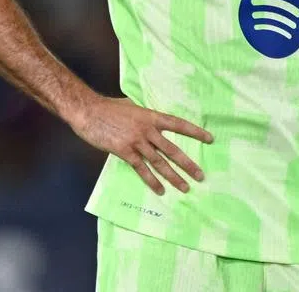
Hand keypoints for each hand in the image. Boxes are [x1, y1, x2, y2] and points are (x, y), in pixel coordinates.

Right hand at [72, 96, 212, 195]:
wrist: (89, 111)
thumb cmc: (109, 108)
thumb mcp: (132, 106)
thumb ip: (145, 115)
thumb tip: (153, 120)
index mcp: (151, 116)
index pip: (178, 124)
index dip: (195, 132)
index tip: (210, 139)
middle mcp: (147, 129)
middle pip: (172, 149)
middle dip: (188, 164)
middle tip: (200, 176)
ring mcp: (137, 141)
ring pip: (159, 162)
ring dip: (173, 176)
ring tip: (185, 187)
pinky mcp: (125, 151)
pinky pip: (141, 169)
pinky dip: (151, 181)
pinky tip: (160, 190)